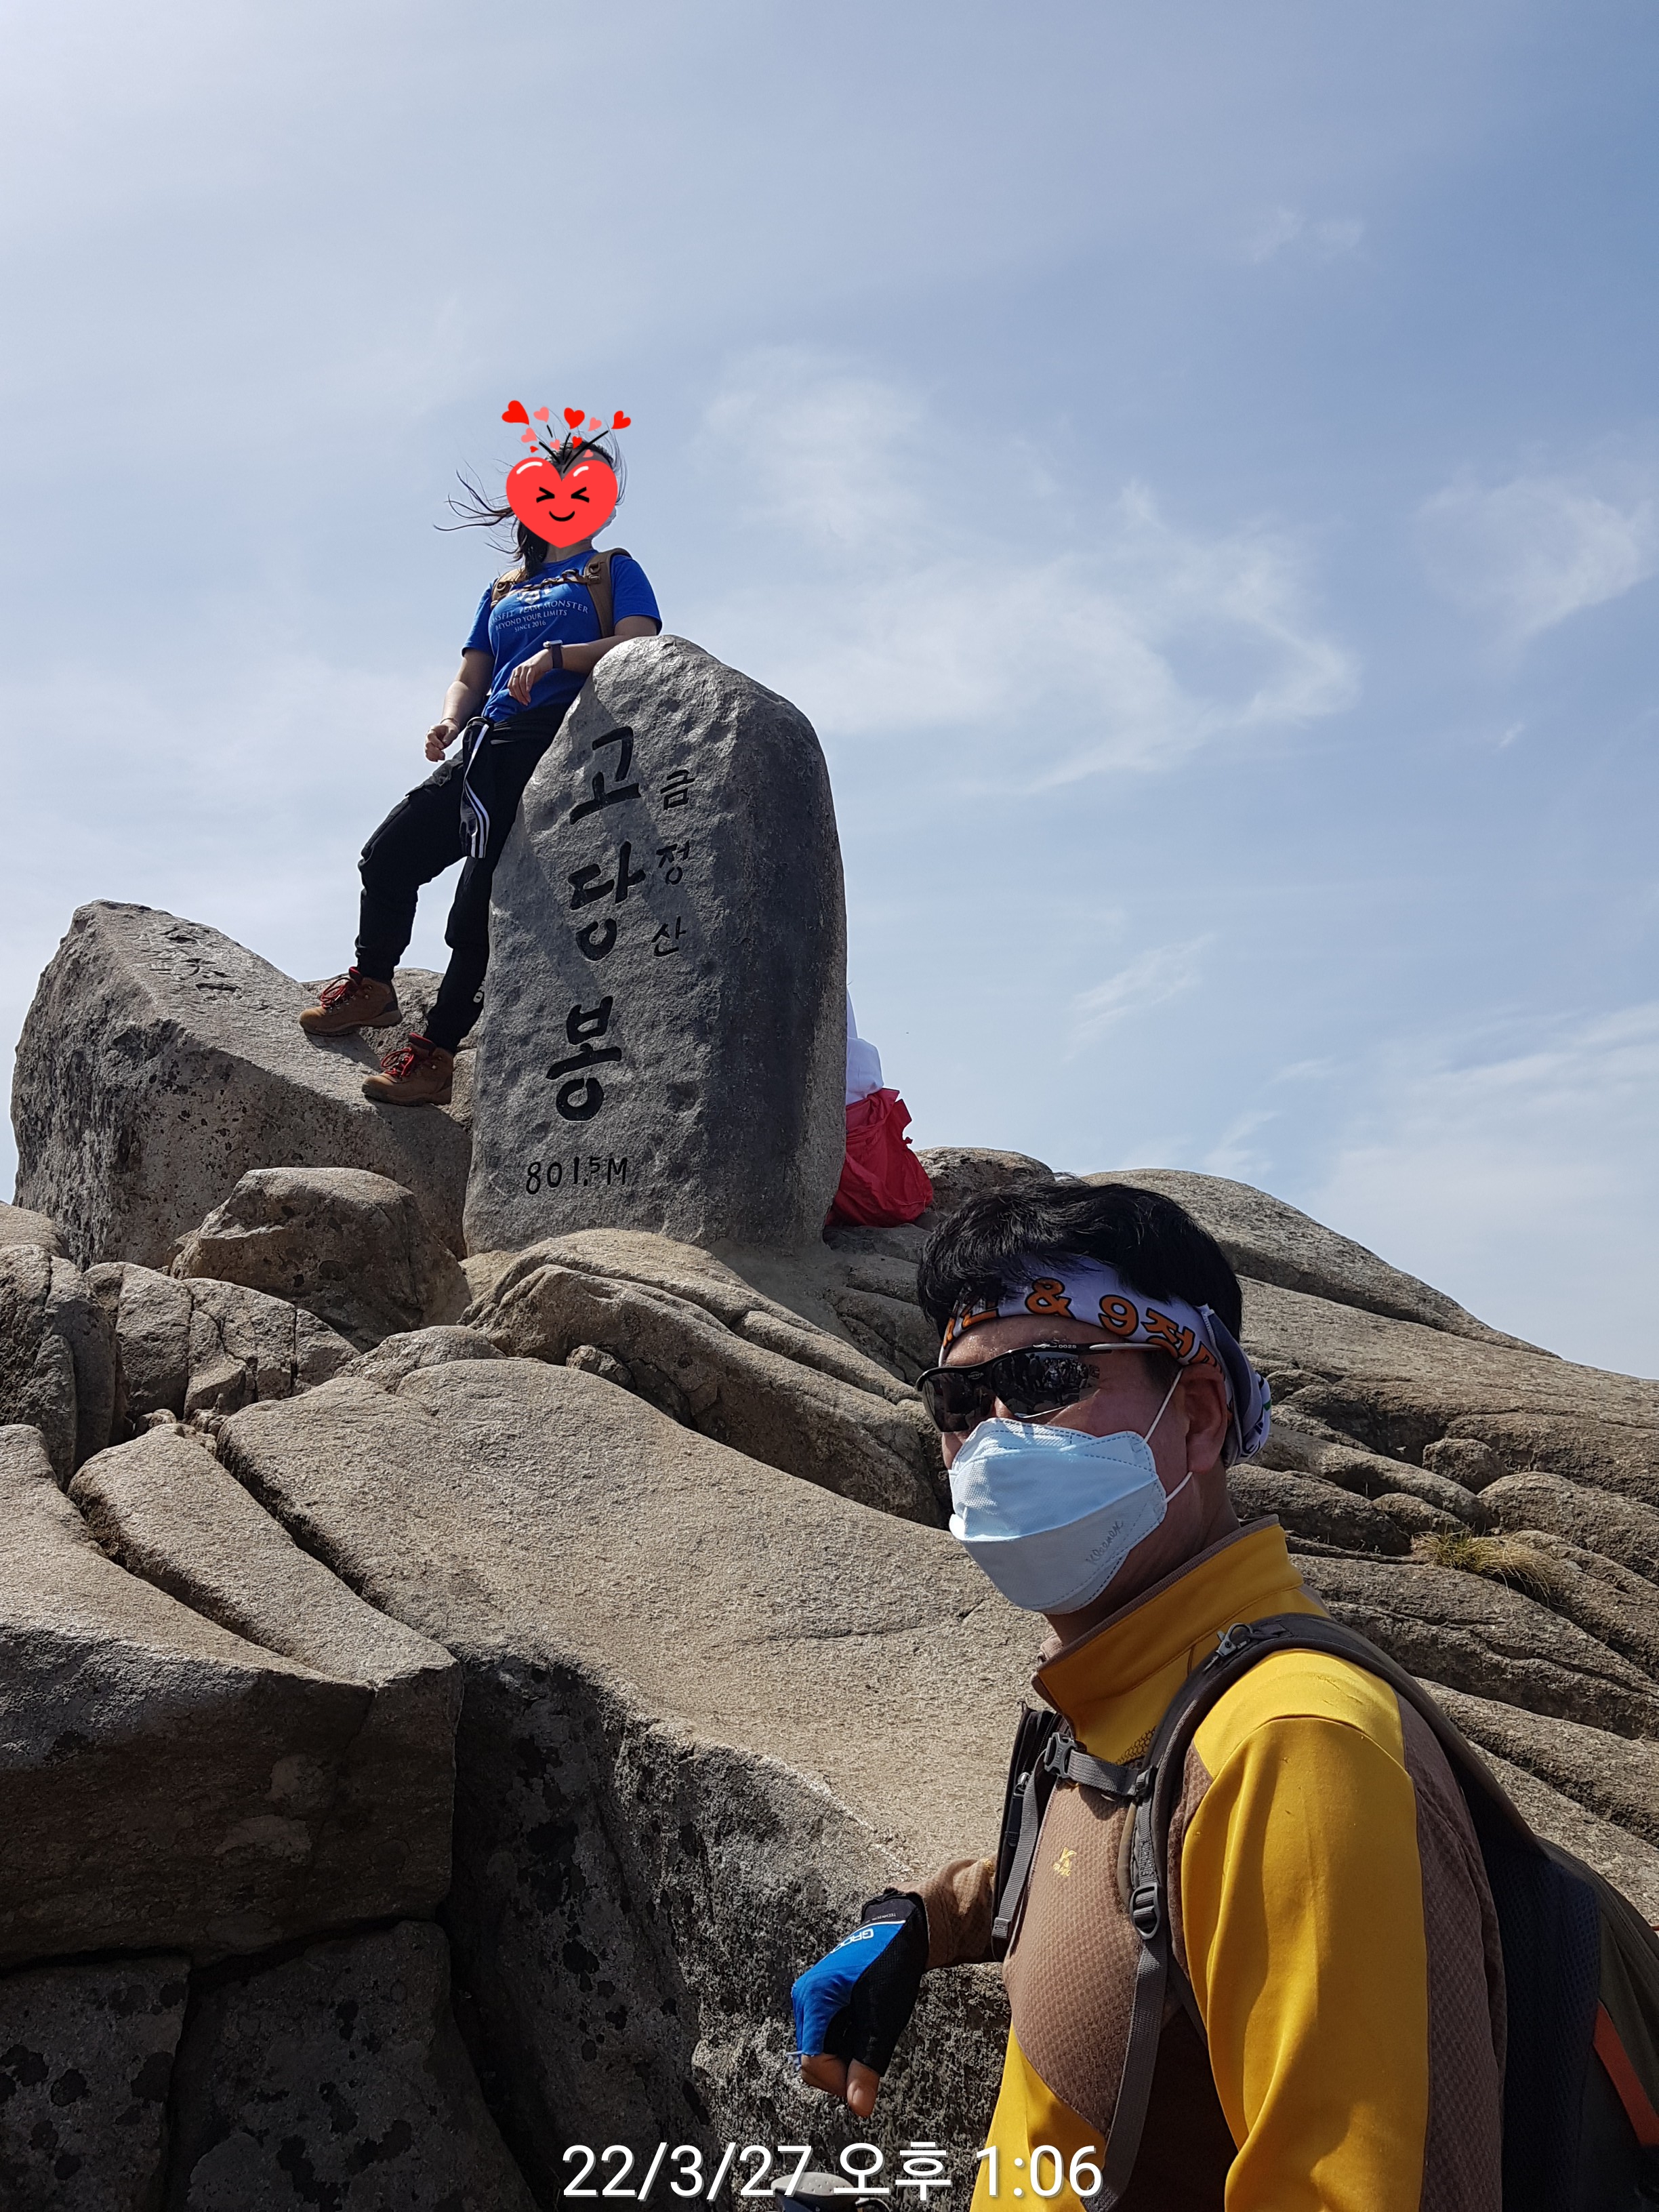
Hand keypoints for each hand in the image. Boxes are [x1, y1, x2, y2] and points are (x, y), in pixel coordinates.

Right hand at [425, 718, 457, 761]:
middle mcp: (428, 737)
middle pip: (427, 745)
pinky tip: (437, 760)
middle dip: (435, 752)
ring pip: (427, 751)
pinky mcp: (430, 748)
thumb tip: (445, 743)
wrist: (449, 730)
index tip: (442, 747)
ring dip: (434, 756)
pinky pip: (427, 754)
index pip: (430, 736)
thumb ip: (449, 736)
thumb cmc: (450, 729)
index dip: (435, 742)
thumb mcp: (452, 730)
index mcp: (433, 730)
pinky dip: (431, 758)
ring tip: (443, 757)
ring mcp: (428, 743)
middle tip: (443, 756)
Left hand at [507, 648, 554, 706]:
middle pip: (515, 685)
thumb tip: (514, 695)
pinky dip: (528, 684)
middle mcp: (517, 669)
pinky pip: (528, 677)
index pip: (510, 686)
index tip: (520, 702)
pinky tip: (529, 691)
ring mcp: (524, 667)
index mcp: (515, 672)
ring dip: (524, 693)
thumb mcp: (528, 679)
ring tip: (528, 699)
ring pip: (521, 682)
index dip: (514, 695)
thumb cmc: (537, 670)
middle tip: (525, 703)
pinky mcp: (532, 666)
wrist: (546, 658)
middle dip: (519, 696)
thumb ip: (521, 685)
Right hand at [791, 1892, 926, 2116]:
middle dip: (841, 2071)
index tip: (866, 2084)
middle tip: (872, 2061)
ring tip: (870, 2039)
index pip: (813, 2063)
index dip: (839, 2082)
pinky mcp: (820, 2001)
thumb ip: (868, 2065)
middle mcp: (804, 1998)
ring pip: (819, 2052)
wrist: (900, 1933)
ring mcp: (810, 1999)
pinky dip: (844, 2046)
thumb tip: (859, 2108)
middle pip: (812, 2060)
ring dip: (844, 2058)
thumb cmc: (891, 1966)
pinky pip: (825, 2038)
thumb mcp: (883, 2020)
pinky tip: (863, 2032)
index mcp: (813, 1998)